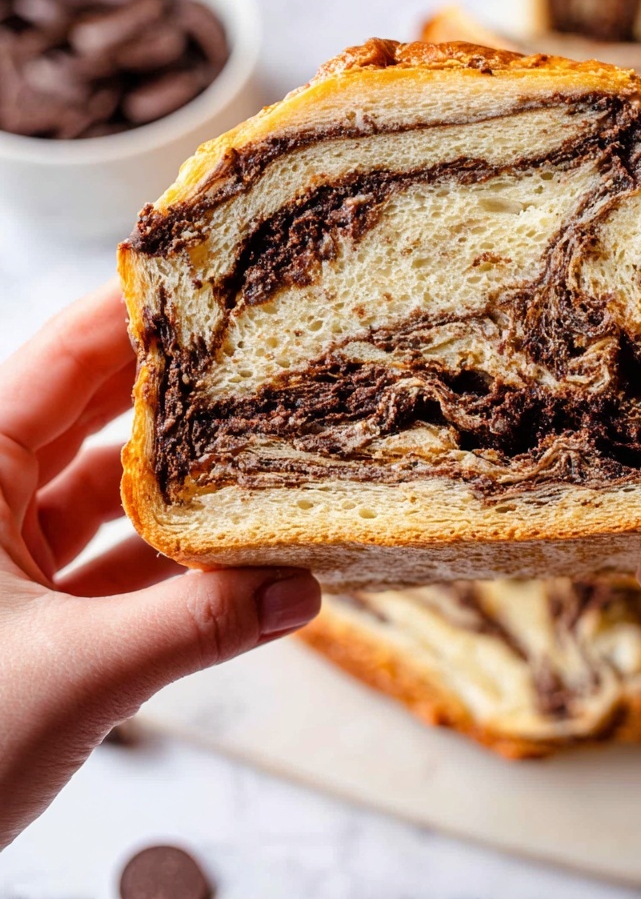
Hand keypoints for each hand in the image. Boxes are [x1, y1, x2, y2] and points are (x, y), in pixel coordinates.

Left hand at [0, 285, 320, 847]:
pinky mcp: (30, 612)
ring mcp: (8, 557)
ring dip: (182, 488)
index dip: (138, 311)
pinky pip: (112, 563)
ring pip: (110, 494)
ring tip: (261, 456)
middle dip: (177, 390)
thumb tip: (299, 590)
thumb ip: (195, 627)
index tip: (214, 278)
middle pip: (94, 413)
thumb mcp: (71, 674)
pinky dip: (170, 562)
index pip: (63, 355)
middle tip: (259, 355)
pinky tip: (232, 560)